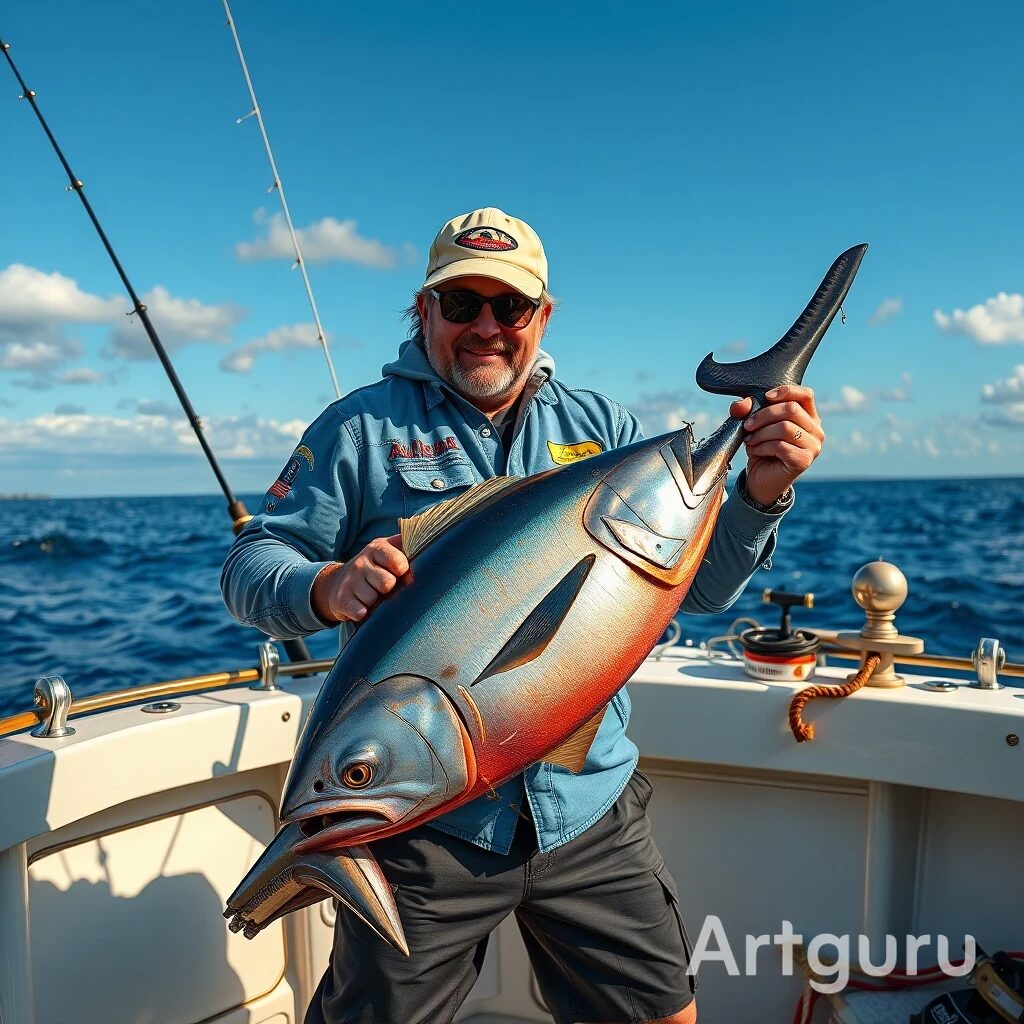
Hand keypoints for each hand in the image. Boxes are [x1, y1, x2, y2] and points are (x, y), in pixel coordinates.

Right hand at [311, 533, 408, 623]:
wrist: (337, 582)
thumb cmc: (374, 567)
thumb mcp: (388, 550)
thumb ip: (406, 543)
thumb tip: (427, 535)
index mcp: (376, 549)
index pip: (396, 559)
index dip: (403, 569)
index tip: (402, 572)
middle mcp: (361, 563)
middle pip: (386, 583)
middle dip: (389, 588)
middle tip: (386, 587)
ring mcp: (350, 581)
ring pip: (373, 599)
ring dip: (376, 602)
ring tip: (373, 595)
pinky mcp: (342, 599)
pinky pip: (359, 611)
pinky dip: (363, 613)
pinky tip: (363, 608)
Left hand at [730, 385, 823, 505]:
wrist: (761, 480)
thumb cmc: (762, 449)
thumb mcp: (754, 426)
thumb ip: (746, 410)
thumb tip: (741, 404)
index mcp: (809, 417)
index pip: (805, 395)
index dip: (786, 391)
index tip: (765, 397)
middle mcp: (816, 431)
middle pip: (791, 409)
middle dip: (763, 415)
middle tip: (747, 425)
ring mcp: (813, 447)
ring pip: (784, 427)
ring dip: (760, 433)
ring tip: (750, 440)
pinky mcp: (803, 461)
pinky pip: (780, 446)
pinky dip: (762, 447)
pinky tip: (754, 451)